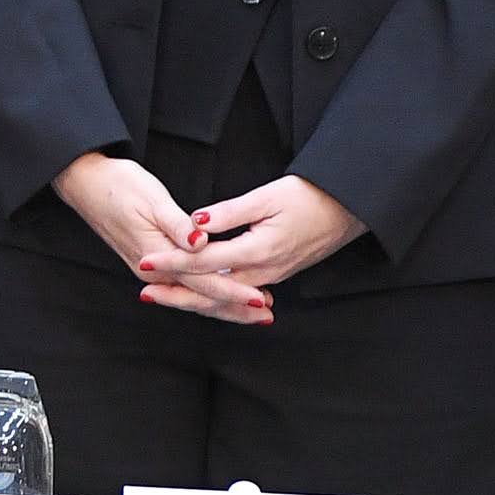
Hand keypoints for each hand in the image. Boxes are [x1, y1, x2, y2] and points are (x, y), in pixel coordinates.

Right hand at [52, 151, 267, 324]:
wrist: (84, 183)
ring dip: (223, 305)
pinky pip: (184, 286)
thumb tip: (201, 243)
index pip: (201, 281)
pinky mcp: (150, 263)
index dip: (232, 291)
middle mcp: (152, 270)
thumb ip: (177, 225)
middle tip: (265, 315)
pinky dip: (206, 293)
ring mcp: (150, 269)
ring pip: (193, 295)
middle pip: (199, 297)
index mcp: (155, 256)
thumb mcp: (151, 198)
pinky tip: (222, 293)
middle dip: (233, 308)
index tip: (258, 298)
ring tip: (252, 311)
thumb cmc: (117, 185)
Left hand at [139, 174, 364, 302]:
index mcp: (259, 251)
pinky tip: (201, 294)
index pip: (205, 262)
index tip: (145, 262)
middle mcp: (265, 272)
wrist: (349, 209)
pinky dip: (217, 296)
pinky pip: (240, 292)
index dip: (173, 261)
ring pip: (226, 295)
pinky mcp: (278, 274)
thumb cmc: (309, 196)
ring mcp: (273, 276)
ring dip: (194, 297)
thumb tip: (196, 223)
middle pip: (212, 290)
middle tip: (144, 291)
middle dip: (177, 292)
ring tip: (164, 295)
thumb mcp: (268, 197)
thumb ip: (230, 212)